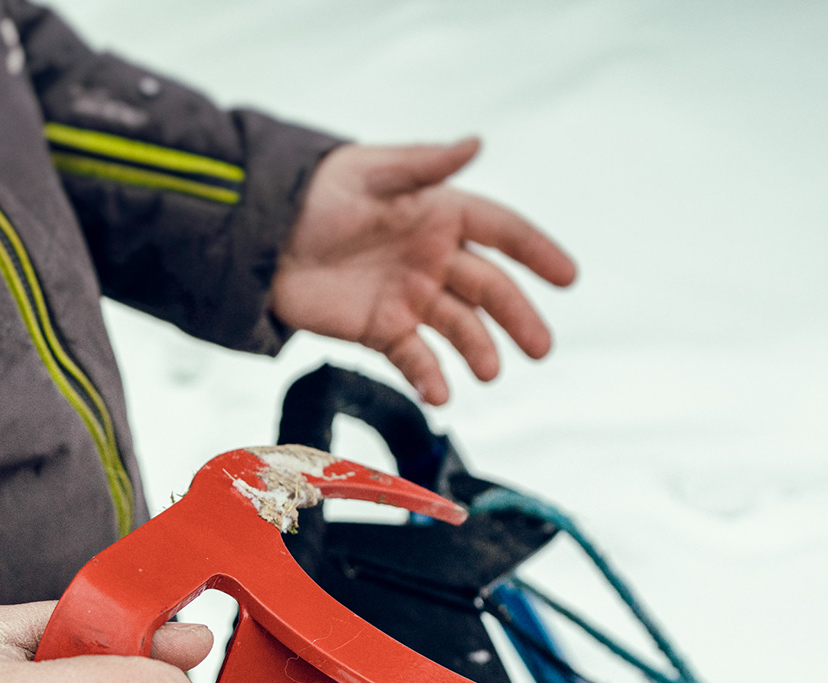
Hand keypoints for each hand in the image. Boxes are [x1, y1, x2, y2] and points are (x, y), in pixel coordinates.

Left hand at [270, 138, 577, 405]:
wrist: (260, 236)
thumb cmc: (314, 194)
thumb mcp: (369, 173)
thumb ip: (424, 165)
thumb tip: (476, 142)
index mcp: (438, 213)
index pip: (500, 231)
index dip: (535, 251)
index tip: (567, 277)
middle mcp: (432, 257)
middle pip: (489, 288)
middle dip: (518, 317)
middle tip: (541, 347)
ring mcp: (409, 296)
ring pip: (458, 327)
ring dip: (478, 350)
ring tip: (490, 372)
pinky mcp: (380, 329)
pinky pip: (414, 356)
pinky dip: (430, 376)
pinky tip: (441, 395)